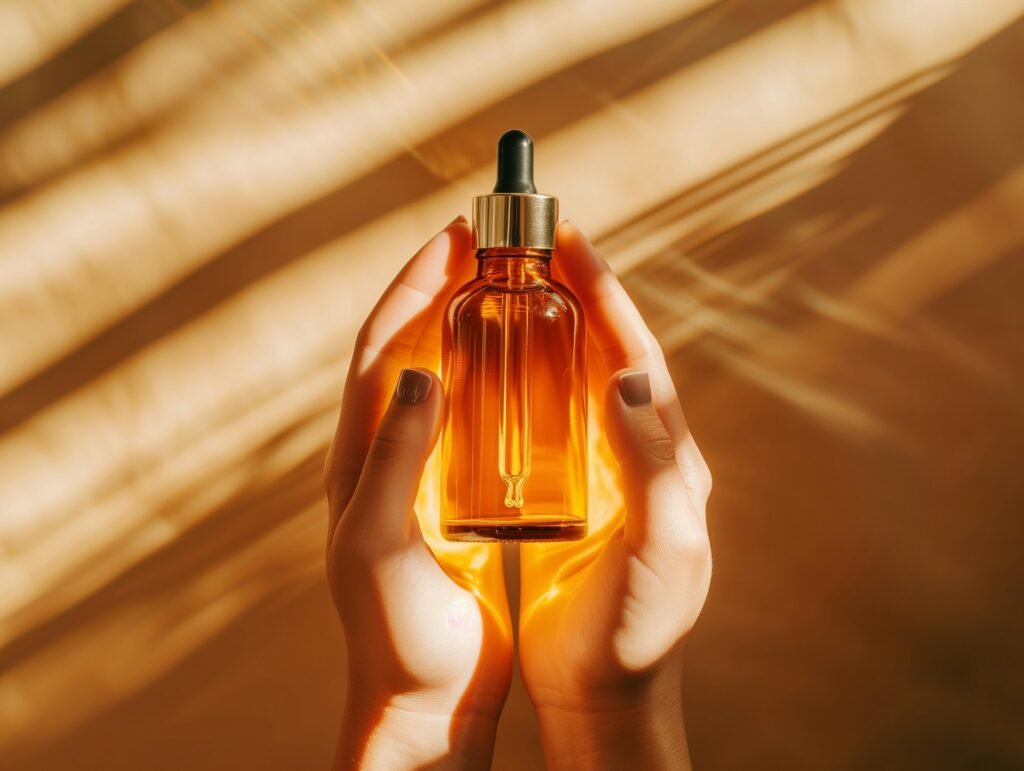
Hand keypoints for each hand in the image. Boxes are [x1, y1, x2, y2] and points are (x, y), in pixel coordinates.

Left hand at [323, 217, 512, 769]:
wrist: (423, 700)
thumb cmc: (396, 634)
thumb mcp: (381, 547)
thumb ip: (395, 462)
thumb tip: (421, 374)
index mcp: (357, 456)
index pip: (380, 346)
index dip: (412, 284)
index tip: (455, 235)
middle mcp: (382, 453)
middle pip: (410, 347)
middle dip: (443, 287)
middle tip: (492, 245)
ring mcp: (417, 473)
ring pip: (442, 376)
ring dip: (472, 324)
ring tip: (516, 288)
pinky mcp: (450, 497)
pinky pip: (472, 419)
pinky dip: (498, 379)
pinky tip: (535, 370)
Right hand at [519, 222, 712, 769]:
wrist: (606, 696)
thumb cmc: (639, 630)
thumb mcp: (663, 547)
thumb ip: (653, 463)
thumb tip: (629, 375)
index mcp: (672, 458)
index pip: (641, 356)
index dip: (610, 297)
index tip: (575, 244)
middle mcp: (643, 455)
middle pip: (611, 355)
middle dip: (580, 297)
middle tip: (537, 248)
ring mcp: (607, 475)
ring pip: (578, 383)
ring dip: (550, 331)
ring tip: (512, 288)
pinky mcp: (573, 498)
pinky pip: (550, 425)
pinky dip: (524, 384)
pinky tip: (492, 367)